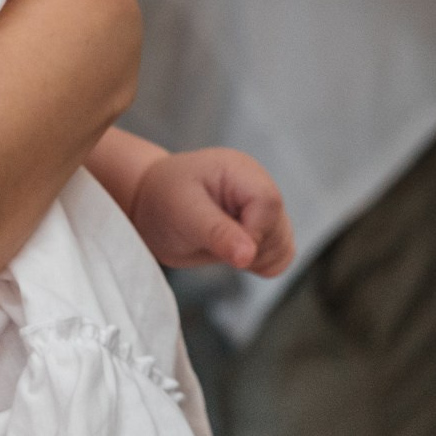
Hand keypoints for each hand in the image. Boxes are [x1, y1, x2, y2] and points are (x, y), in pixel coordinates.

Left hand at [126, 147, 294, 275]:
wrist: (152, 206)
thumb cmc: (163, 200)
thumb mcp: (184, 214)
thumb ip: (218, 233)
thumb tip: (248, 256)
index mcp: (241, 171)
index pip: (269, 203)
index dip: (253, 233)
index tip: (226, 247)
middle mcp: (258, 187)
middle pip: (280, 227)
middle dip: (251, 248)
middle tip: (212, 242)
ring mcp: (263, 209)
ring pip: (283, 246)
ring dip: (255, 258)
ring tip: (218, 245)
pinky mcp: (263, 230)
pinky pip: (280, 256)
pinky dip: (260, 264)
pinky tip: (232, 253)